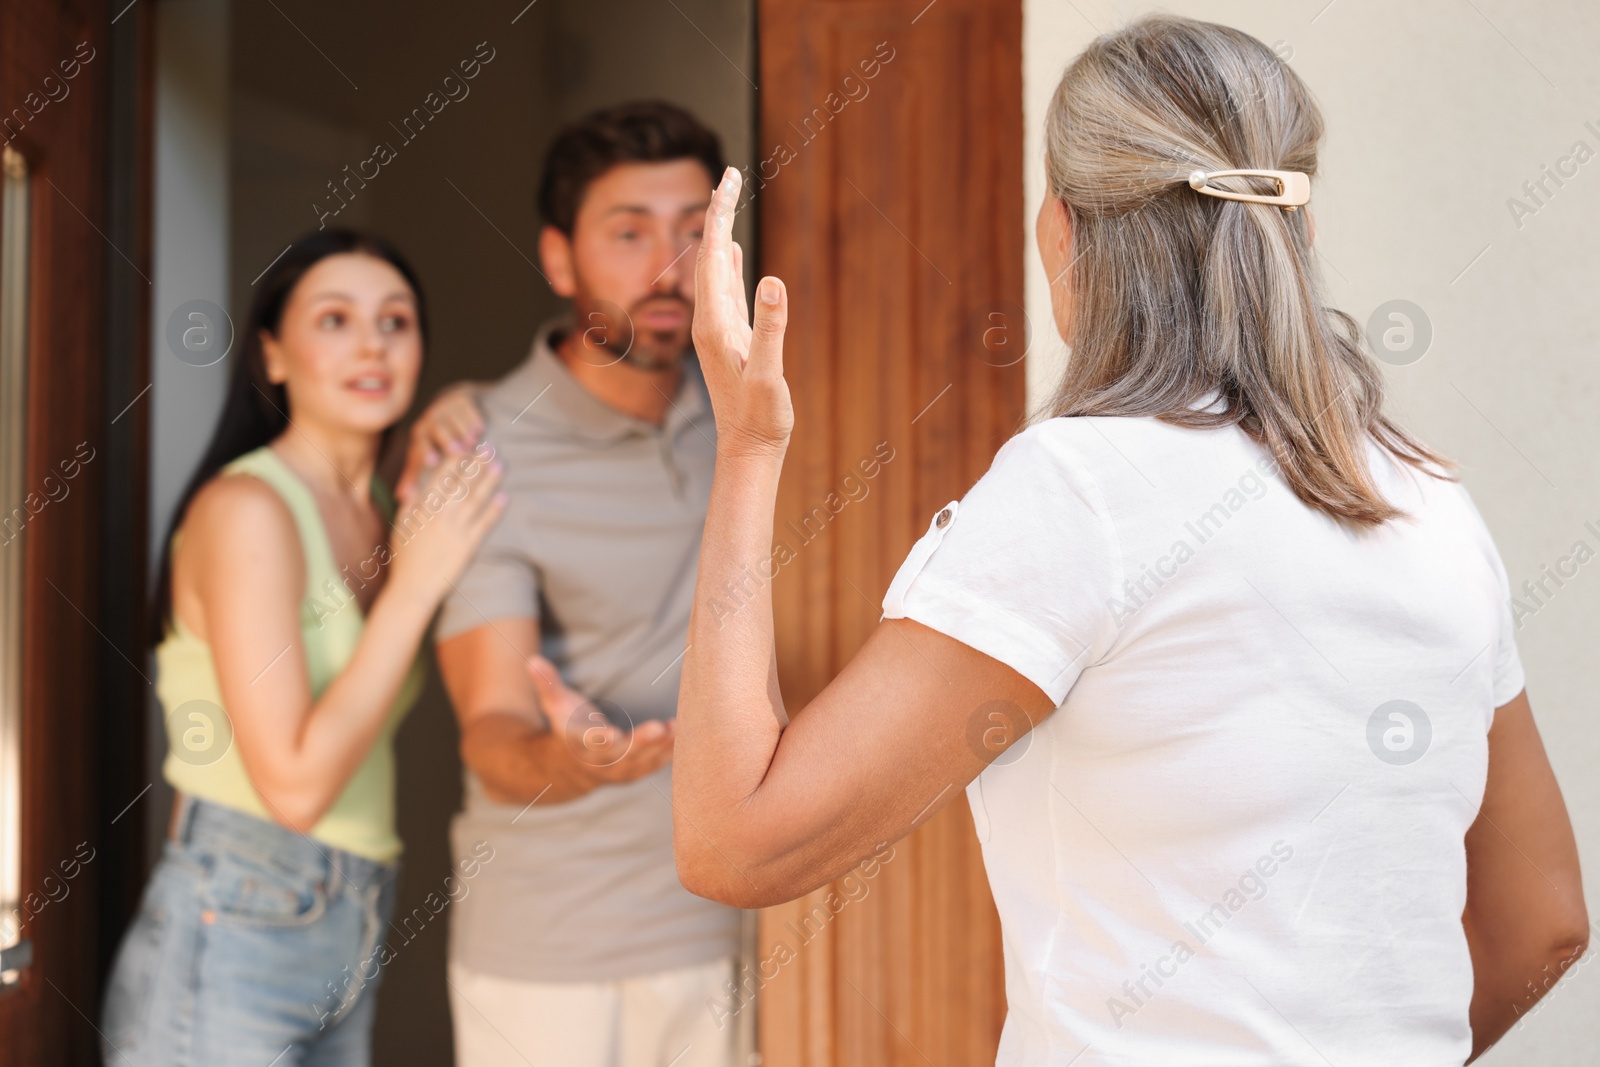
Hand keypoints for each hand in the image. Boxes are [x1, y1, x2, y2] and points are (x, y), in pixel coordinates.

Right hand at [386, 450, 504, 607]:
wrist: (413, 588)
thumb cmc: (404, 558)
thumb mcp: (401, 527)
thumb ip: (409, 506)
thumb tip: (415, 486)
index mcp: (423, 509)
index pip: (441, 477)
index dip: (456, 460)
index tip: (466, 444)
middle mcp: (440, 516)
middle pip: (462, 483)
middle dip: (476, 463)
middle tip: (489, 446)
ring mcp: (455, 530)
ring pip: (475, 500)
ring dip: (489, 481)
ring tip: (500, 465)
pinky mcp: (468, 546)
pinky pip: (484, 524)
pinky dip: (495, 510)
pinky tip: (504, 498)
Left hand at [399, 383, 485, 498]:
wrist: (451, 407)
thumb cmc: (437, 440)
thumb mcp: (425, 454)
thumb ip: (415, 474)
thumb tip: (401, 497)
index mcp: (420, 436)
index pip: (421, 443)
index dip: (426, 452)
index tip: (433, 462)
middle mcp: (430, 420)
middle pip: (436, 428)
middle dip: (447, 439)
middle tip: (458, 451)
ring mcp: (446, 407)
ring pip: (452, 417)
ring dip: (462, 429)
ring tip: (473, 442)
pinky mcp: (461, 397)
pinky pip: (466, 406)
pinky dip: (472, 417)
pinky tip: (480, 428)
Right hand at [527, 656, 675, 784]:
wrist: (569, 765)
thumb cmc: (565, 726)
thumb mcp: (554, 705)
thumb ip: (547, 683)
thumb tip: (531, 659)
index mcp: (579, 744)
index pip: (589, 743)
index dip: (599, 739)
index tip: (611, 734)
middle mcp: (600, 761)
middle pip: (622, 755)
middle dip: (641, 743)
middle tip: (659, 728)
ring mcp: (619, 770)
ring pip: (643, 761)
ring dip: (661, 747)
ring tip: (676, 728)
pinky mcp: (636, 770)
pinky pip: (654, 763)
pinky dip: (669, 751)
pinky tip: (682, 733)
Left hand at [692, 167, 792, 458]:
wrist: (748, 449)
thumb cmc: (760, 418)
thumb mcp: (768, 374)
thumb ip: (771, 329)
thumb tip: (772, 281)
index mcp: (714, 322)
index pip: (711, 255)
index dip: (720, 214)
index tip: (729, 178)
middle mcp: (709, 320)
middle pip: (708, 254)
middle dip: (718, 212)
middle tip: (730, 173)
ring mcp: (718, 328)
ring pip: (715, 268)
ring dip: (721, 231)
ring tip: (727, 199)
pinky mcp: (731, 337)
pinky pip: (725, 288)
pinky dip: (727, 262)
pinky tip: (730, 250)